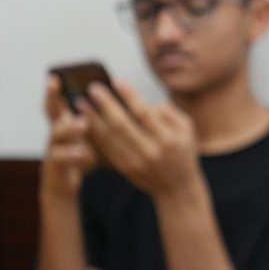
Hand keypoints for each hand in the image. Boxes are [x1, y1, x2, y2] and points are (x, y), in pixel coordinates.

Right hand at [40, 75, 98, 199]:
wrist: (64, 185)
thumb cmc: (81, 157)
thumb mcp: (92, 136)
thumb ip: (101, 121)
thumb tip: (123, 105)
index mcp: (67, 122)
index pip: (61, 101)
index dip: (57, 89)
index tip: (55, 75)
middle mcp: (57, 132)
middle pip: (51, 112)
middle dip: (52, 97)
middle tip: (56, 84)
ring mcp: (53, 148)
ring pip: (56, 134)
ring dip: (70, 127)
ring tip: (84, 123)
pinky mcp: (53, 165)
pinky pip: (60, 158)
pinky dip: (73, 154)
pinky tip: (85, 153)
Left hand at [79, 78, 201, 198]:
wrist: (177, 188)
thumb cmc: (182, 153)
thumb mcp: (187, 130)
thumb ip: (170, 113)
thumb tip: (148, 103)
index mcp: (167, 139)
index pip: (144, 113)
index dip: (129, 96)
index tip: (116, 81)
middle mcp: (150, 151)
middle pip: (122, 125)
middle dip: (106, 105)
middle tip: (93, 88)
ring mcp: (136, 161)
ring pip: (110, 137)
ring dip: (93, 119)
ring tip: (81, 103)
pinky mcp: (125, 168)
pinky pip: (106, 149)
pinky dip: (94, 134)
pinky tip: (85, 122)